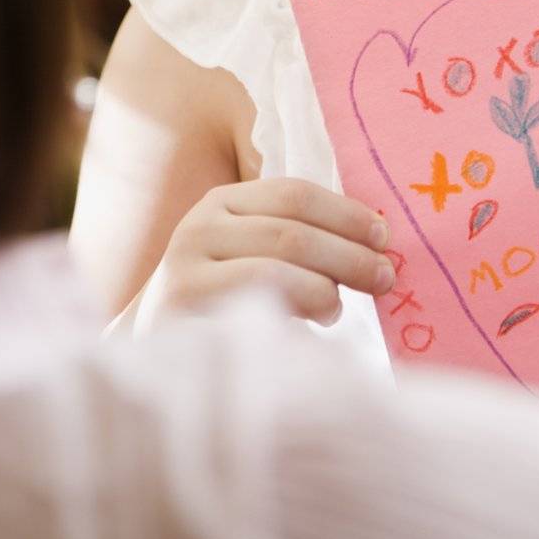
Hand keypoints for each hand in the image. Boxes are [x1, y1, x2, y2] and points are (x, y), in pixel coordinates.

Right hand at [132, 177, 394, 335]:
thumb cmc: (223, 297)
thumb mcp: (254, 254)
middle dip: (348, 255)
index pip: (294, 194)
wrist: (154, 344)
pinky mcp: (183, 310)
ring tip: (338, 309)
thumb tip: (377, 244)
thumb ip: (300, 241)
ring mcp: (186, 268)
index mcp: (225, 202)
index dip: (346, 213)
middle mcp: (200, 226)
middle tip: (384, 279)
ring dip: (325, 288)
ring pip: (276, 267)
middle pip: (292, 232)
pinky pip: (254, 305)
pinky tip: (313, 327)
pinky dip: (295, 312)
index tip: (383, 237)